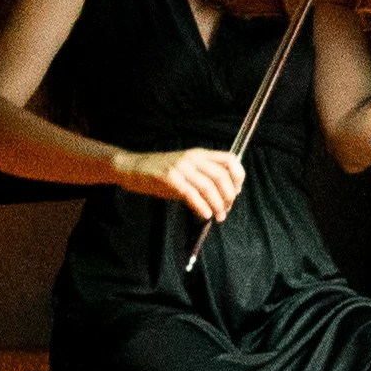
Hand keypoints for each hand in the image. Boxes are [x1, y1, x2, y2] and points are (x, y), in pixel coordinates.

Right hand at [118, 146, 244, 220]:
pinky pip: (192, 194)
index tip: (237, 192)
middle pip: (222, 176)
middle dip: (229, 196)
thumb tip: (224, 195)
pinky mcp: (169, 178)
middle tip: (226, 209)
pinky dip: (202, 206)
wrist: (132, 167)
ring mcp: (180, 167)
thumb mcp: (186, 169)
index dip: (238, 176)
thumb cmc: (160, 172)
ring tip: (218, 216)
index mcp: (199, 154)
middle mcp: (192, 158)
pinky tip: (205, 215)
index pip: (230, 159)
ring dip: (217, 205)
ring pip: (209, 187)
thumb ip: (204, 177)